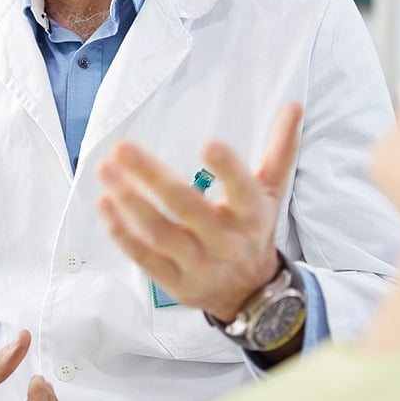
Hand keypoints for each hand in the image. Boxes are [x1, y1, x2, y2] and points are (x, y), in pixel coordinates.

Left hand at [97, 103, 303, 320]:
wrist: (251, 295)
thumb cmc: (255, 230)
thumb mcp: (271, 191)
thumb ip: (280, 148)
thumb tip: (294, 105)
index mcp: (252, 215)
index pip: (243, 191)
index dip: (228, 170)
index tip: (209, 144)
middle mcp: (226, 242)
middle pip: (188, 208)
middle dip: (154, 178)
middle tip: (124, 147)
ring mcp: (199, 265)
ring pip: (161, 234)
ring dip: (131, 202)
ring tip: (107, 170)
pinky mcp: (175, 283)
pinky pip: (144, 257)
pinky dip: (122, 233)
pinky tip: (105, 203)